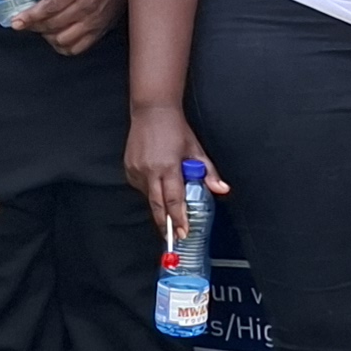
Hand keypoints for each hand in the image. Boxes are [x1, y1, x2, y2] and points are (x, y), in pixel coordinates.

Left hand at [18, 0, 126, 54]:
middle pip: (53, 24)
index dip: (31, 15)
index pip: (50, 7)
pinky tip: (56, 37)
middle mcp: (86, 7)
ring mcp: (92, 22)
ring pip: (63, 39)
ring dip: (47, 35)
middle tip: (24, 21)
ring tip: (41, 27)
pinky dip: (62, 46)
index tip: (17, 21)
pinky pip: (76, 48)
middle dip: (34, 25)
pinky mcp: (97, 32)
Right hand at [123, 100, 218, 236]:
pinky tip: (157, 182)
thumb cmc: (177, 130)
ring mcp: (137, 170)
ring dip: (160, 204)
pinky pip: (141, 187)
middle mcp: (150, 170)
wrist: (153, 111)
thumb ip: (208, 173)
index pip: (174, 200)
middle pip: (158, 206)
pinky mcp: (129, 168)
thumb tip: (222, 190)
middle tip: (173, 238)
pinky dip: (151, 190)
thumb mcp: (196, 150)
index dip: (178, 219)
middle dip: (166, 224)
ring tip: (168, 204)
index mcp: (168, 166)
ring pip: (149, 197)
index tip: (183, 232)